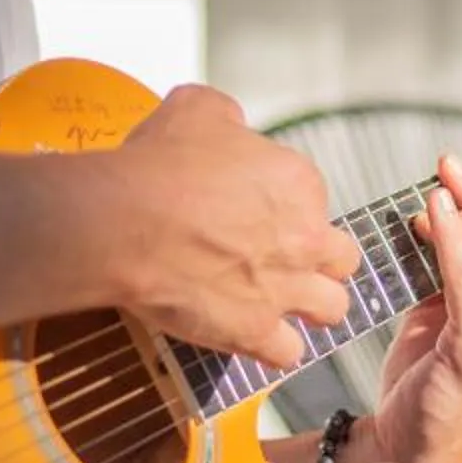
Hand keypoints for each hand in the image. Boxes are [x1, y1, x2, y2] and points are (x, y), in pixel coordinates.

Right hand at [107, 85, 361, 370]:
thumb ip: (229, 118)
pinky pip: (288, 353)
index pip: (313, 201)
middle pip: (341, 258)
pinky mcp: (256, 332)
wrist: (120, 222)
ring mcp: (285, 289)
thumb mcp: (197, 109)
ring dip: (309, 308)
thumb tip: (233, 126)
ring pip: (332, 309)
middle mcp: (306, 237)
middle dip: (317, 260)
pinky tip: (250, 334)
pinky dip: (272, 348)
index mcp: (298, 182)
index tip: (257, 215)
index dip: (286, 210)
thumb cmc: (154, 165)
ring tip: (278, 304)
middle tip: (281, 261)